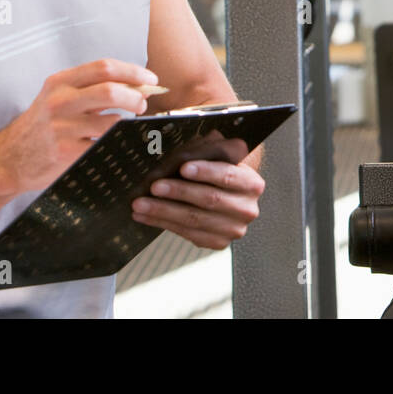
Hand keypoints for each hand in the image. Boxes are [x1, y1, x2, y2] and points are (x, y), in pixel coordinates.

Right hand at [0, 58, 155, 193]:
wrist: (7, 159)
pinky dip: (113, 142)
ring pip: (111, 121)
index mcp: (60, 82)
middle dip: (136, 97)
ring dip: (126, 124)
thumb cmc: (42, 126)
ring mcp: (61, 127)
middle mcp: (59, 101)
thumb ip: (93, 90)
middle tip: (143, 105)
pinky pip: (103, 145)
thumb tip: (139, 86)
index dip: (133, 72)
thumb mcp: (59, 98)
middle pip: (111, 90)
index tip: (150, 80)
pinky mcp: (65, 152)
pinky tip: (110, 143)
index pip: (104, 67)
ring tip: (123, 126)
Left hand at [130, 152, 265, 249]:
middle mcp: (247, 208)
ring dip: (163, 211)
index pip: (228, 176)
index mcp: (251, 183)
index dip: (206, 172)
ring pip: (194, 219)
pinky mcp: (218, 242)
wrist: (227, 196)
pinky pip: (187, 233)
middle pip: (210, 200)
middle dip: (179, 192)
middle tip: (155, 186)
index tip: (182, 168)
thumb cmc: (218, 171)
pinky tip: (146, 216)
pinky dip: (163, 223)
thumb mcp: (218, 156)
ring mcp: (234, 229)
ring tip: (141, 204)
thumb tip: (179, 153)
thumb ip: (207, 151)